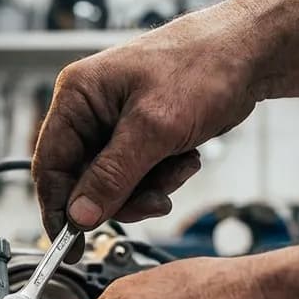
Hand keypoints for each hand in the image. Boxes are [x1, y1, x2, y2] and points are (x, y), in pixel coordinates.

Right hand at [34, 6, 263, 257]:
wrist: (249, 54)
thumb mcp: (153, 129)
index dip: (58, 208)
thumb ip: (112, 176)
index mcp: (77, 97)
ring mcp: (116, 124)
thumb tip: (79, 216)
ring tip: (178, 166)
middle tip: (155, 200)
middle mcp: (90, 111)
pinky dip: (165, 175)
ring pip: (116, 184)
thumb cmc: (201, 67)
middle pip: (85, 181)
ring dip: (150, 186)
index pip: (50, 165)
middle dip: (123, 196)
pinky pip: (140, 176)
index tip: (70, 244)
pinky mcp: (142, 135)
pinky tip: (185, 156)